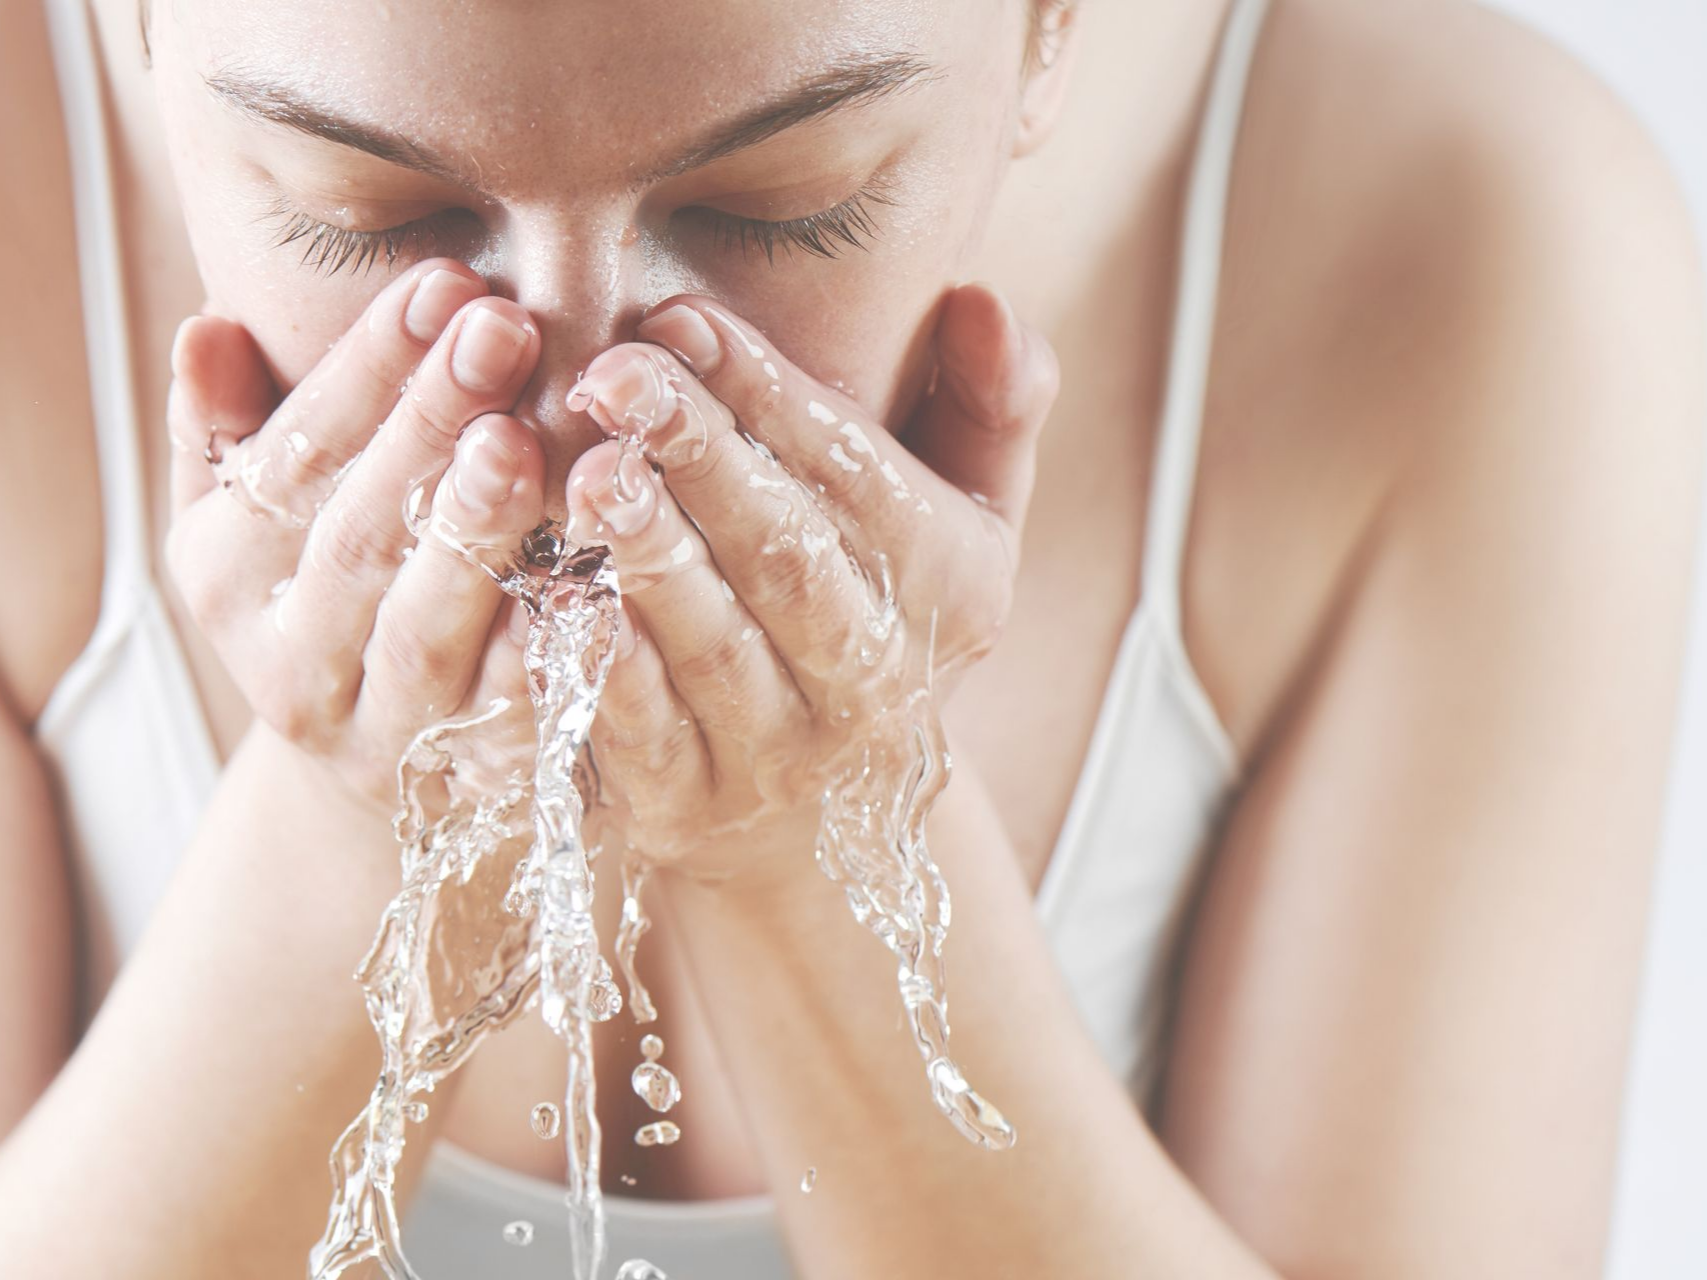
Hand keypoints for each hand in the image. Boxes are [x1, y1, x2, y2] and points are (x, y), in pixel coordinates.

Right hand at [165, 258, 548, 812]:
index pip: (295, 458)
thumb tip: (210, 328)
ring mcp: (380, 731)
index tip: (443, 286)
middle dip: (428, 427)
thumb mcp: (253, 519)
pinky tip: (594, 571)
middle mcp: (290, 664)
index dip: (368, 368)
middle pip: (359, 538)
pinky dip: (551, 643)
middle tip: (500, 331)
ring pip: (425, 628)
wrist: (377, 770)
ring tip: (525, 439)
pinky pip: (514, 708)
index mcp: (225, 577)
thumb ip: (227, 429)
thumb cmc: (328, 595)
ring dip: (477, 532)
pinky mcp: (470, 779)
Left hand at [563, 286, 1058, 884]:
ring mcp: (780, 753)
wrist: (825, 822)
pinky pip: (643, 734)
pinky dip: (602, 665)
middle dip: (704, 459)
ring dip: (652, 556)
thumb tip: (982, 298)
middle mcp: (874, 679)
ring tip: (588, 471)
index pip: (855, 478)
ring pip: (715, 646)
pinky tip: (553, 592)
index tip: (680, 319)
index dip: (768, 395)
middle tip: (615, 375)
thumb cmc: (878, 618)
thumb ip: (989, 404)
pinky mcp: (689, 805)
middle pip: (788, 558)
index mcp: (948, 590)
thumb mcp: (968, 520)